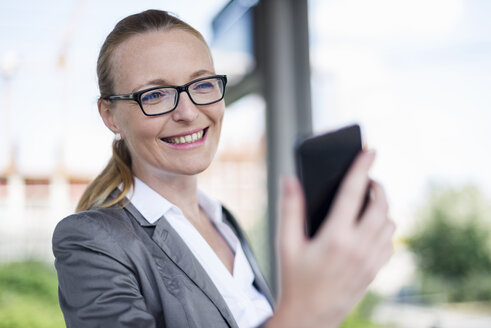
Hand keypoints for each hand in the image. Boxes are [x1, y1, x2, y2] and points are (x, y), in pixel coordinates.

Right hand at [266, 151, 394, 327]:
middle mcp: (358, 247)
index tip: (369, 151)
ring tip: (368, 202)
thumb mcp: (286, 244)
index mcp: (335, 237)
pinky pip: (391, 242)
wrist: (310, 316)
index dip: (361, 168)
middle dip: (377, 186)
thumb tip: (290, 180)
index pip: (353, 193)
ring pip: (390, 223)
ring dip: (383, 207)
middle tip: (367, 180)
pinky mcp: (375, 270)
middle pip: (381, 205)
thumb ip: (290, 209)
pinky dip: (385, 228)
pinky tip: (371, 227)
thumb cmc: (295, 280)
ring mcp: (370, 260)